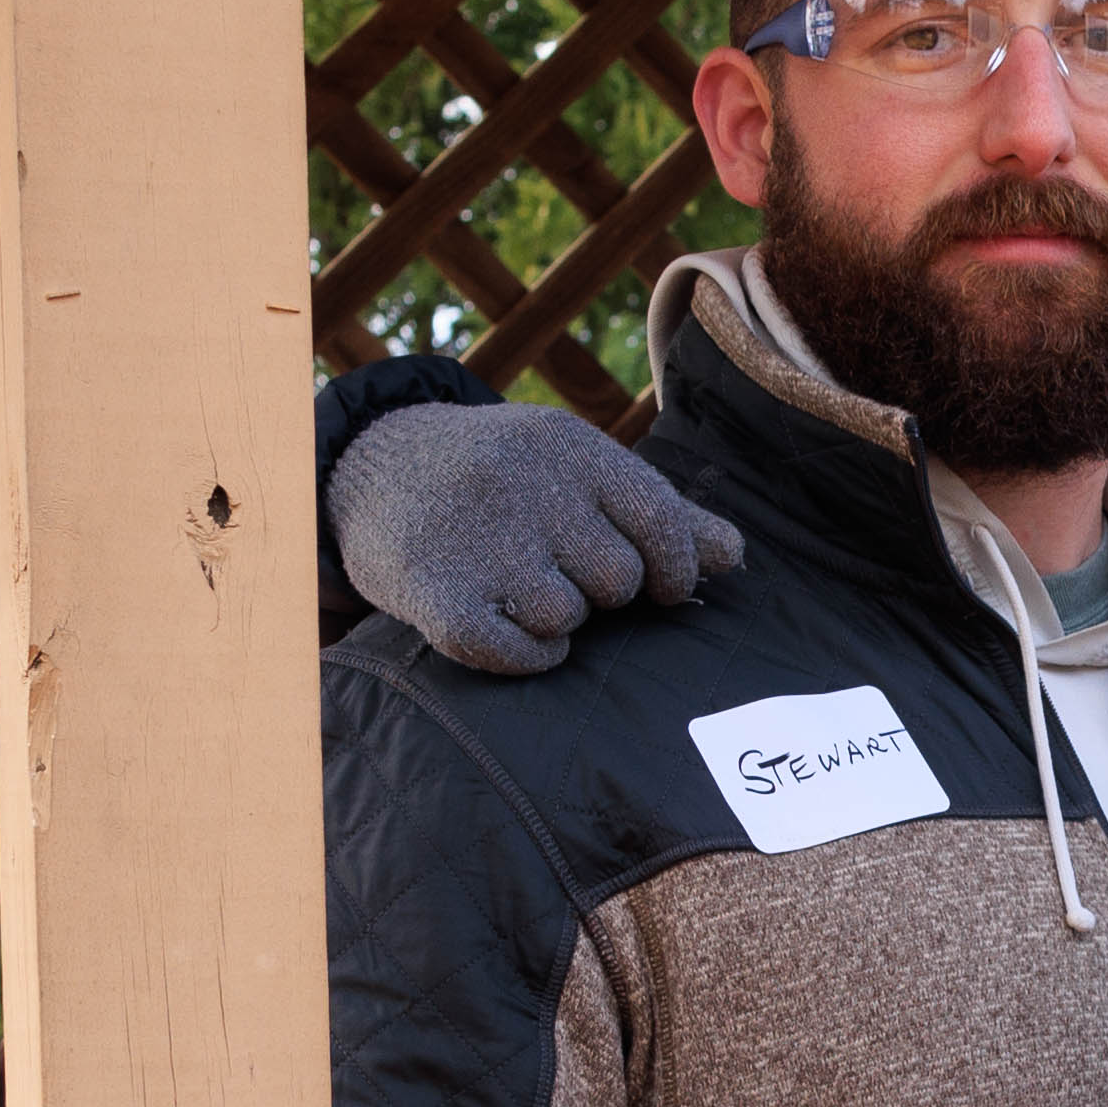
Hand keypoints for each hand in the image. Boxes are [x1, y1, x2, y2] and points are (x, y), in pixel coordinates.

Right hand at [340, 395, 738, 674]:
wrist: (375, 464)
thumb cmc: (502, 476)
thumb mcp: (574, 468)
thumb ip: (655, 511)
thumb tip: (733, 555)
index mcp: (568, 449)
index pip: (658, 519)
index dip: (677, 565)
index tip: (667, 587)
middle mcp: (524, 487)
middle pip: (618, 579)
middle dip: (604, 591)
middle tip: (565, 572)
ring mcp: (476, 539)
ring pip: (566, 618)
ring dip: (558, 621)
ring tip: (524, 590)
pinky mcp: (434, 591)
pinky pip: (513, 651)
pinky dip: (526, 656)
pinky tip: (514, 634)